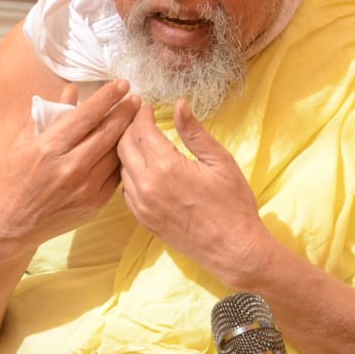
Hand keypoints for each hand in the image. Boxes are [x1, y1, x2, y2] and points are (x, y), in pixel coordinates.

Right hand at [0, 79, 139, 248]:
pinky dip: (121, 159)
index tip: (121, 84)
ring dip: (127, 134)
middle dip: (125, 111)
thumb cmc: (11, 179)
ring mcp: (85, 188)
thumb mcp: (22, 143)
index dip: (106, 98)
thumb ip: (48, 115)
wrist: (10, 224)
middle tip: (136, 97)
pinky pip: (115, 175)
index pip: (85, 116)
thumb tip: (72, 92)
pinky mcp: (94, 204)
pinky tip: (125, 147)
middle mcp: (70, 167)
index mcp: (49, 148)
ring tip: (135, 119)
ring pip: (115, 154)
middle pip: (107, 133)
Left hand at [117, 99, 268, 281]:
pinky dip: (129, 173)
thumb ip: (194, 132)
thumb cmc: (233, 204)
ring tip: (140, 139)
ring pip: (121, 168)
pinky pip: (125, 189)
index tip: (146, 106)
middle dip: (129, 127)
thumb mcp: (220, 161)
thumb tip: (178, 104)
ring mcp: (141, 205)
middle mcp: (146, 185)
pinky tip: (142, 166)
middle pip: (123, 146)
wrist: (233, 249)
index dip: (141, 114)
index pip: (141, 131)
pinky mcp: (142, 220)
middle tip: (140, 118)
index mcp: (166, 166)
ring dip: (127, 150)